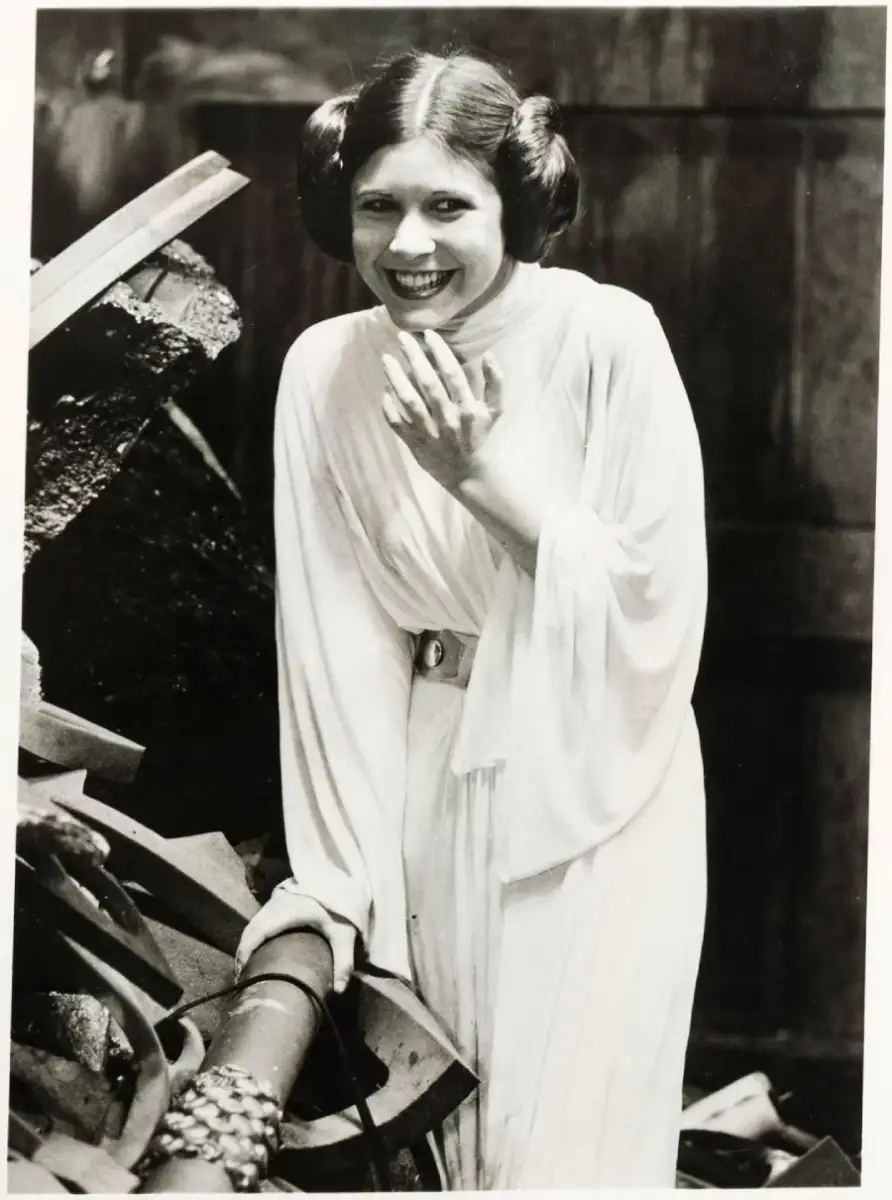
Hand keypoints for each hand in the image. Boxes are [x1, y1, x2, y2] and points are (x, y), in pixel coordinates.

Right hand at [234, 887, 356, 993]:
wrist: (341, 877)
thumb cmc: (342, 905)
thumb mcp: (344, 933)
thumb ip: (343, 960)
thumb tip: (339, 991)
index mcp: (286, 912)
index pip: (257, 932)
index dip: (245, 953)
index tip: (240, 974)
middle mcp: (276, 904)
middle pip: (250, 929)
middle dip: (242, 953)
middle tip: (241, 977)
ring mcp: (276, 899)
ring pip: (253, 923)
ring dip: (247, 944)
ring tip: (246, 967)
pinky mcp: (279, 898)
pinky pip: (259, 919)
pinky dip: (254, 935)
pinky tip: (257, 949)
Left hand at [382, 330, 503, 491]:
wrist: (468, 474)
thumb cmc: (480, 436)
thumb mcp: (494, 411)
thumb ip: (495, 383)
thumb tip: (490, 355)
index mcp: (467, 409)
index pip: (452, 374)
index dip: (440, 352)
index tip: (428, 334)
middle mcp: (447, 419)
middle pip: (428, 383)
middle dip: (414, 358)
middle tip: (402, 337)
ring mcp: (429, 432)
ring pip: (409, 401)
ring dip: (396, 378)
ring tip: (386, 359)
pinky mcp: (414, 443)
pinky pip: (397, 423)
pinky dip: (388, 407)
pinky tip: (384, 390)